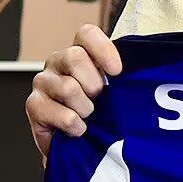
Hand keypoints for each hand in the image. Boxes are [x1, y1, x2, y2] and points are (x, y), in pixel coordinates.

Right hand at [26, 22, 122, 161]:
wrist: (81, 147)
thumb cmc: (101, 114)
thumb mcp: (116, 91)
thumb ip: (124, 77)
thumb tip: (148, 69)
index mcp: (80, 53)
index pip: (86, 34)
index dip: (103, 49)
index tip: (116, 72)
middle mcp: (58, 62)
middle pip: (74, 57)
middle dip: (94, 85)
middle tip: (99, 100)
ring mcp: (43, 82)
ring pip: (68, 87)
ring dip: (86, 108)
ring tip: (89, 116)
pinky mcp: (34, 105)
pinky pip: (61, 113)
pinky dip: (75, 125)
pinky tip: (78, 129)